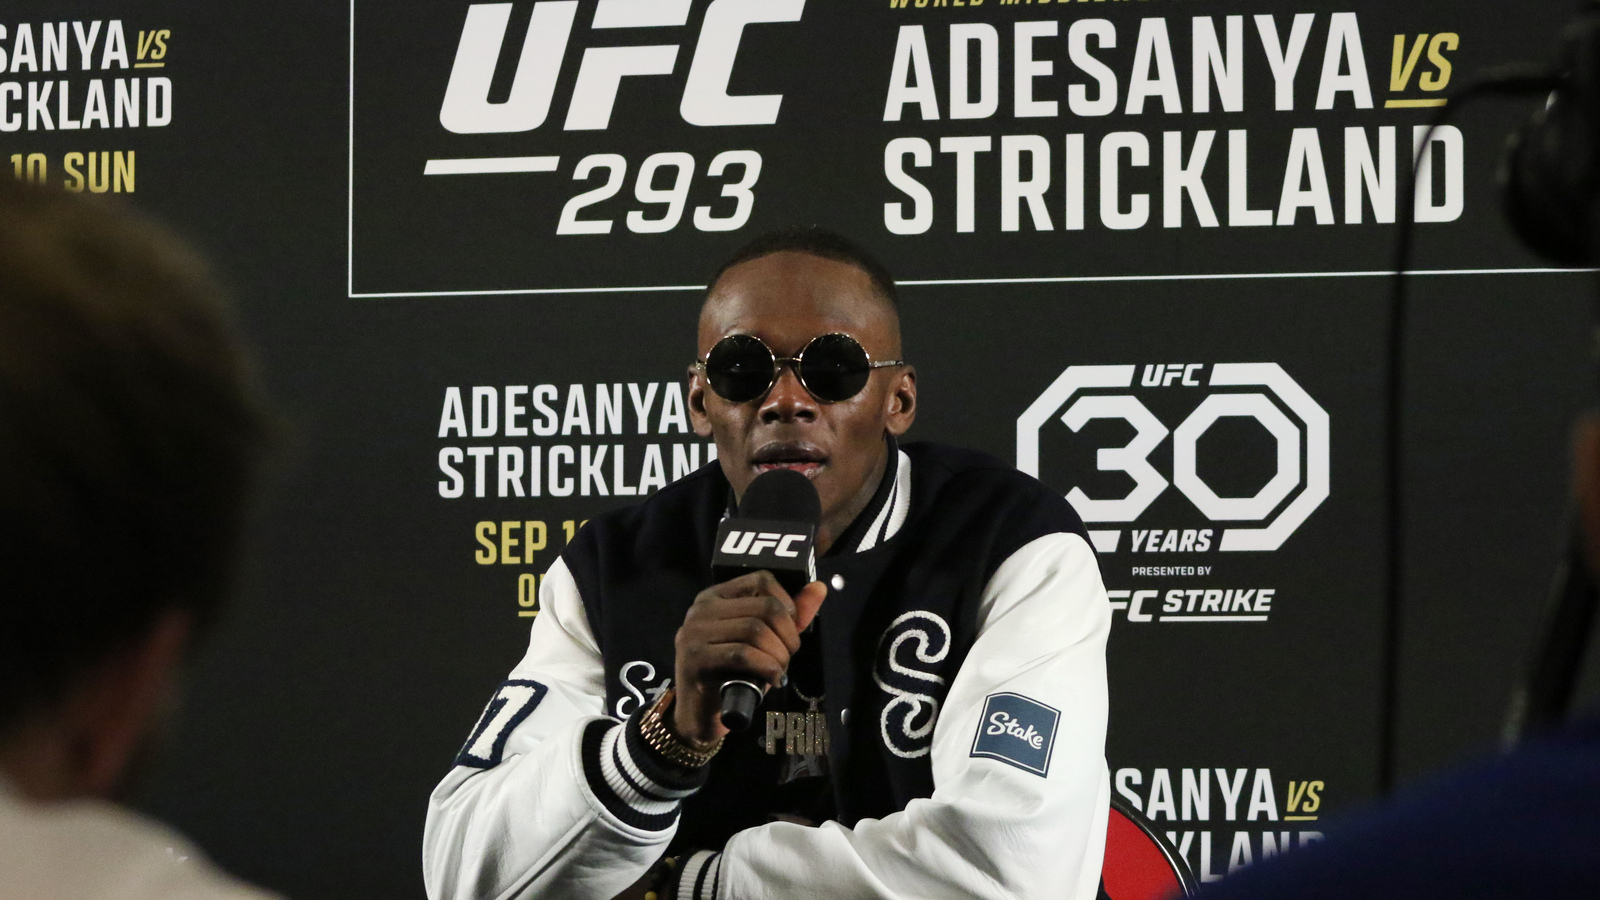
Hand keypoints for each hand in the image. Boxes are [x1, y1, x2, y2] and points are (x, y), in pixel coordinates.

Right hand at [672, 571, 826, 745]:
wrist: (699, 715)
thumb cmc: (732, 675)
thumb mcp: (764, 642)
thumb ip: (790, 616)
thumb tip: (819, 588)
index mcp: (716, 597)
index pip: (762, 579)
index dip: (787, 605)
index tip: (790, 631)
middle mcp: (701, 609)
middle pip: (765, 607)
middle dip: (788, 636)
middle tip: (787, 658)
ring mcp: (694, 633)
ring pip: (756, 630)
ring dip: (779, 655)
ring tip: (778, 671)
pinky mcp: (695, 659)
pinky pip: (743, 655)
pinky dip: (767, 668)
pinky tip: (772, 679)